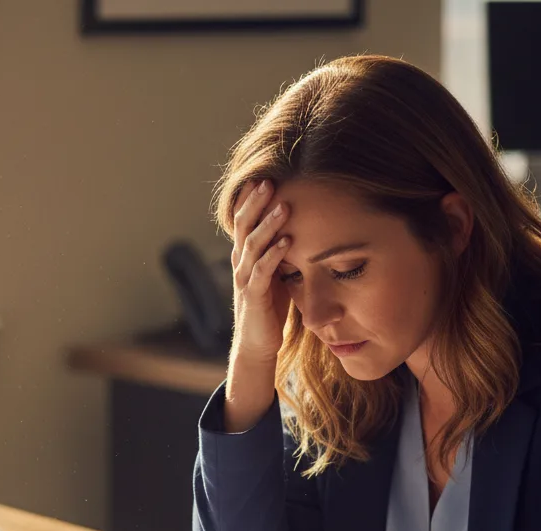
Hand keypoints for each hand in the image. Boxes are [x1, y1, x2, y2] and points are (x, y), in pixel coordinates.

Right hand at [224, 180, 292, 431]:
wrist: (258, 344)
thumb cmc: (270, 308)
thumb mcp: (276, 273)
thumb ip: (280, 251)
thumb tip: (299, 227)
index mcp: (245, 255)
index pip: (244, 220)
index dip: (251, 199)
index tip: (265, 175)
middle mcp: (240, 263)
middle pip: (243, 226)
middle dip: (256, 203)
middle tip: (269, 180)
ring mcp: (244, 280)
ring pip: (252, 245)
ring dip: (268, 224)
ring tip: (283, 205)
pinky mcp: (253, 297)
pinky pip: (261, 271)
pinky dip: (274, 255)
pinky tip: (287, 241)